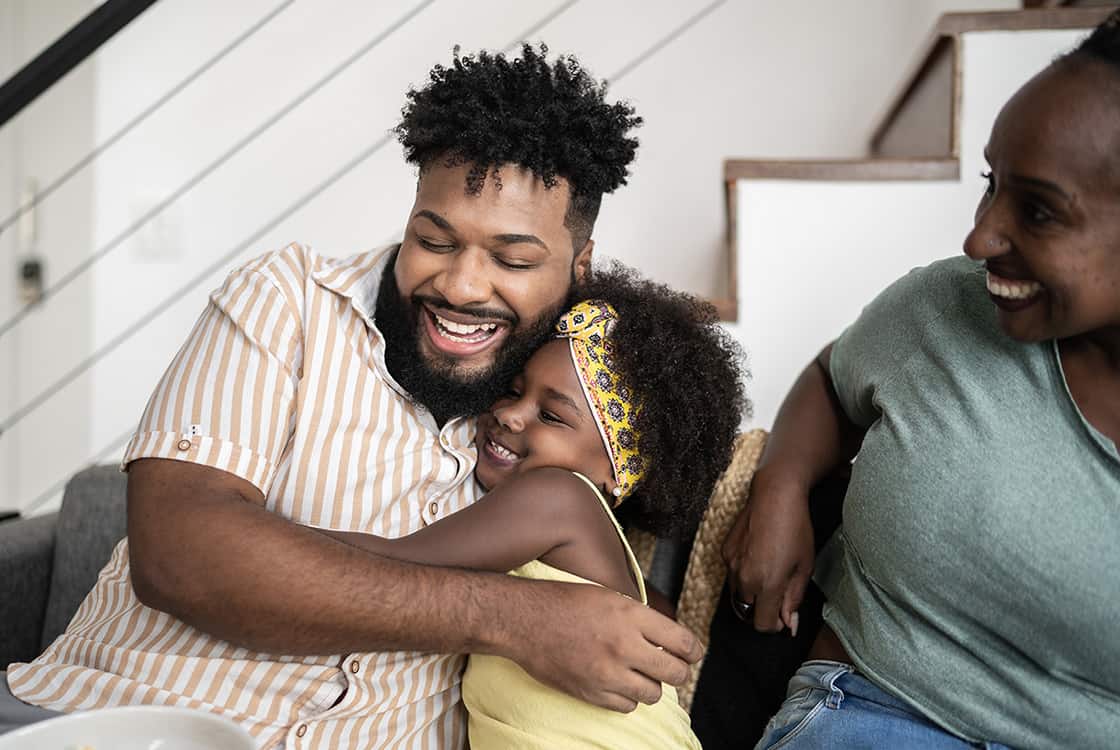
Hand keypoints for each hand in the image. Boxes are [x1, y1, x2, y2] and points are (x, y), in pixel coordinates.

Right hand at [507, 582, 701, 712]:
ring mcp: (607, 673)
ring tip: (642, 673)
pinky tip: (620, 682)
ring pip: (653, 694)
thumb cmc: (564, 602)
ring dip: (652, 685)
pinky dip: (629, 696)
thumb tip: (668, 636)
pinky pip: (627, 705)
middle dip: (680, 671)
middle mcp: (623, 645)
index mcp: (630, 615)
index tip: (694, 653)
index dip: (694, 650)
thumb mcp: (608, 596)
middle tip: (676, 667)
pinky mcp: (591, 693)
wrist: (523, 620)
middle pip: (675, 673)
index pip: (682, 642)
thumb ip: (640, 617)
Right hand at [722, 472, 814, 633]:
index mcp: (766, 584)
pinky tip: (757, 559)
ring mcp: (730, 564)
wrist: (774, 495)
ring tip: (768, 576)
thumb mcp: (804, 567)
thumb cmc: (796, 529)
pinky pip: (731, 575)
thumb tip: (789, 625)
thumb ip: (793, 599)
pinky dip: (742, 576)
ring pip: (736, 595)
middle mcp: (743, 577)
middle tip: (778, 596)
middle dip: (761, 611)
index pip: (762, 624)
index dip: (775, 625)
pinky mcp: (724, 551)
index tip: (784, 616)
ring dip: (751, 595)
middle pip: (746, 613)